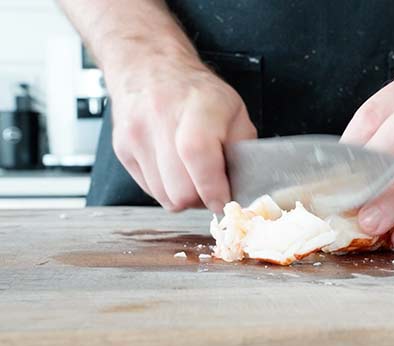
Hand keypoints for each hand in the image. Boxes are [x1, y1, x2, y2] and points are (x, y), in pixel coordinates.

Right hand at [108, 54, 256, 211]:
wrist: (150, 68)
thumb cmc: (198, 92)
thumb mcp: (235, 111)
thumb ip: (243, 150)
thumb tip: (244, 188)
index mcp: (198, 106)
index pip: (198, 156)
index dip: (213, 188)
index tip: (224, 200)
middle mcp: (161, 118)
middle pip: (179, 190)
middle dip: (201, 198)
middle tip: (212, 187)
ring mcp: (136, 135)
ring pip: (164, 197)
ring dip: (183, 196)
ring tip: (193, 176)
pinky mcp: (122, 150)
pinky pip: (150, 190)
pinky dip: (166, 188)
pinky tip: (174, 169)